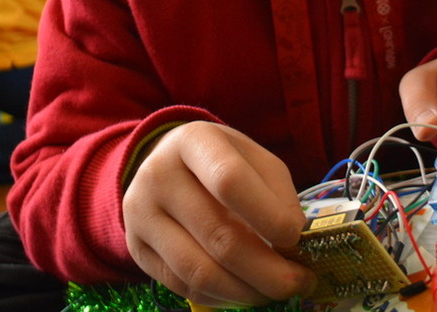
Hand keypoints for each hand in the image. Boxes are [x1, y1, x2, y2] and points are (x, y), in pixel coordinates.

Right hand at [123, 121, 314, 307]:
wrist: (166, 164)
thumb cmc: (221, 160)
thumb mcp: (252, 157)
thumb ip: (277, 191)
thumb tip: (292, 239)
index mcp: (192, 140)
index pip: (229, 180)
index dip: (267, 215)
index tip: (295, 238)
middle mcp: (158, 173)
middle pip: (217, 234)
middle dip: (267, 269)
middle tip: (301, 282)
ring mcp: (140, 213)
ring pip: (199, 270)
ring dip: (247, 291)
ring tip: (277, 292)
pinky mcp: (136, 248)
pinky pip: (182, 286)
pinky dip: (222, 298)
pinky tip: (246, 292)